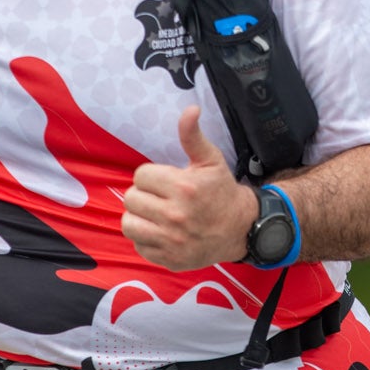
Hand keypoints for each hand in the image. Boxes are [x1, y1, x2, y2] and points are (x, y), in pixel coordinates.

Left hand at [123, 106, 256, 270]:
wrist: (240, 229)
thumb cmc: (221, 191)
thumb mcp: (210, 160)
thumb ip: (192, 136)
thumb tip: (190, 109)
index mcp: (183, 187)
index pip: (141, 176)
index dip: (151, 176)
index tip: (165, 181)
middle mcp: (175, 215)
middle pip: (131, 199)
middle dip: (144, 195)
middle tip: (160, 197)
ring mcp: (171, 240)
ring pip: (129, 223)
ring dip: (139, 217)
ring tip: (155, 214)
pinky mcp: (168, 259)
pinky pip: (138, 245)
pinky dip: (146, 238)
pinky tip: (161, 232)